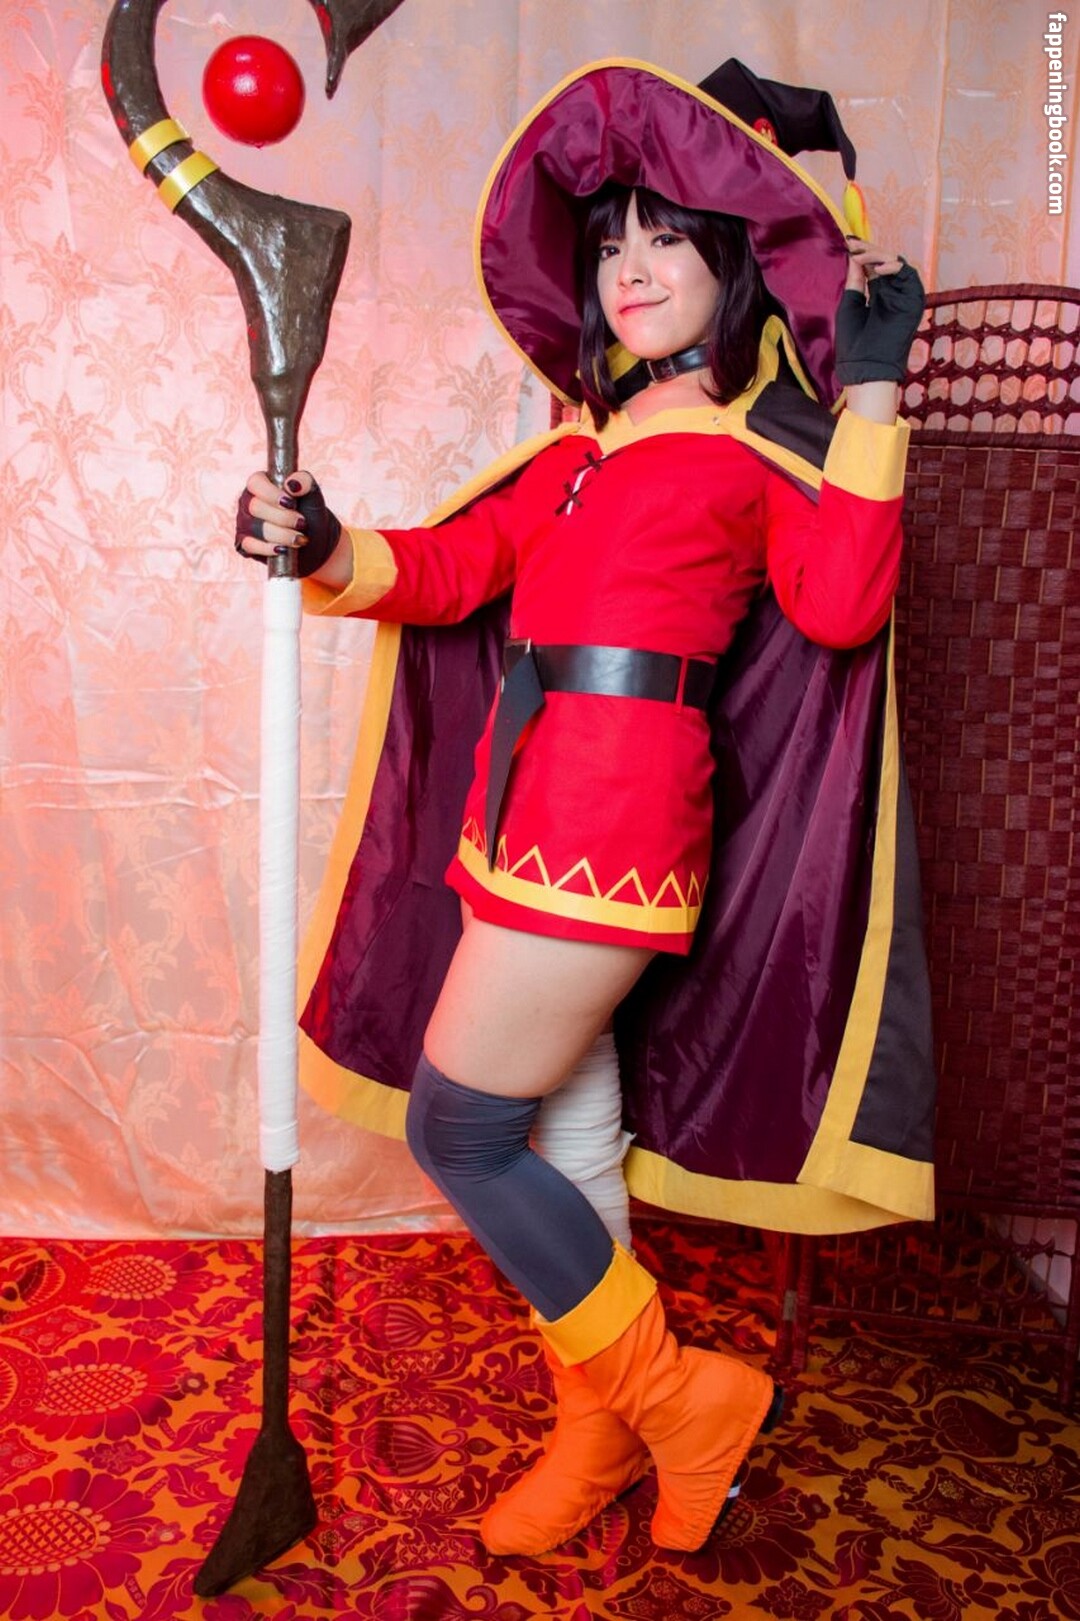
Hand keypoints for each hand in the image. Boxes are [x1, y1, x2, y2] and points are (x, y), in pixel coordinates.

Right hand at [234, 470, 342, 577]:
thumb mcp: (313, 496)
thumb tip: (292, 483)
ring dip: (281, 535)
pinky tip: (284, 549)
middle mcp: (249, 502)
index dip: (272, 494)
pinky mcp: (245, 544)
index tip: (291, 503)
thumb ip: (306, 482)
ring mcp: (245, 523)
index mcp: (261, 484)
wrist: (315, 542)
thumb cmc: (310, 514)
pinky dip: (268, 548)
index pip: (255, 483)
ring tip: (300, 539)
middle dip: (283, 518)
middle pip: (255, 507)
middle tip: (302, 523)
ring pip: (255, 528)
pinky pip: (250, 545)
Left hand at [835, 239, 925, 385]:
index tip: (849, 241)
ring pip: (897, 264)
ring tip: (861, 256)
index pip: (874, 266)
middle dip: (869, 250)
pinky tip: (878, 267)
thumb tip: (855, 256)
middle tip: (853, 244)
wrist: (866, 368)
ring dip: (879, 255)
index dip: (863, 253)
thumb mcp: (851, 305)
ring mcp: (903, 297)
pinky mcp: (913, 301)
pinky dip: (894, 266)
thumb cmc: (854, 343)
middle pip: (885, 262)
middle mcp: (892, 294)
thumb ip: (856, 280)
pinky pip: (908, 275)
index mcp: (877, 296)